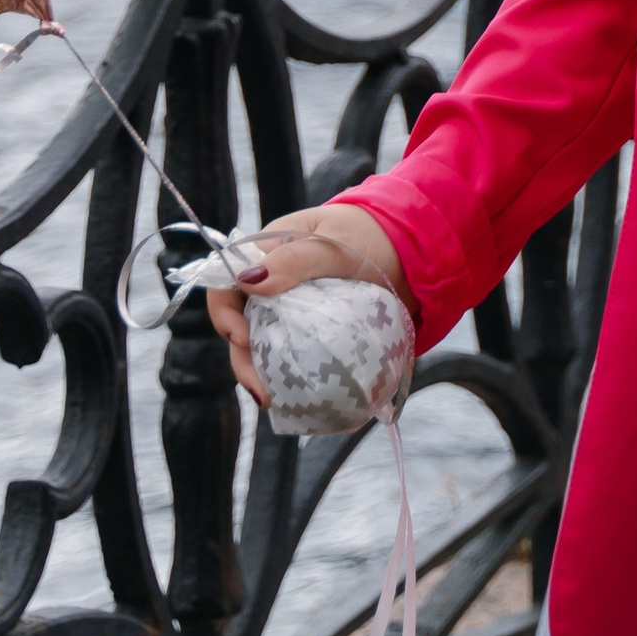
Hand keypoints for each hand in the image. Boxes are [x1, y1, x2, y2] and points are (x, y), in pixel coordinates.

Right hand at [203, 202, 412, 409]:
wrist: (412, 249)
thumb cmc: (370, 233)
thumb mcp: (334, 241)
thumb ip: (295, 259)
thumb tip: (246, 280)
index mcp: (269, 255)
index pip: (226, 284)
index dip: (223, 314)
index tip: (240, 339)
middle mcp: (275, 286)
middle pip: (241, 326)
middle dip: (243, 361)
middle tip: (260, 389)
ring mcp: (294, 312)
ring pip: (264, 348)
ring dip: (264, 375)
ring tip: (274, 402)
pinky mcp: (315, 334)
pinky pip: (295, 357)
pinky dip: (291, 377)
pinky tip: (296, 399)